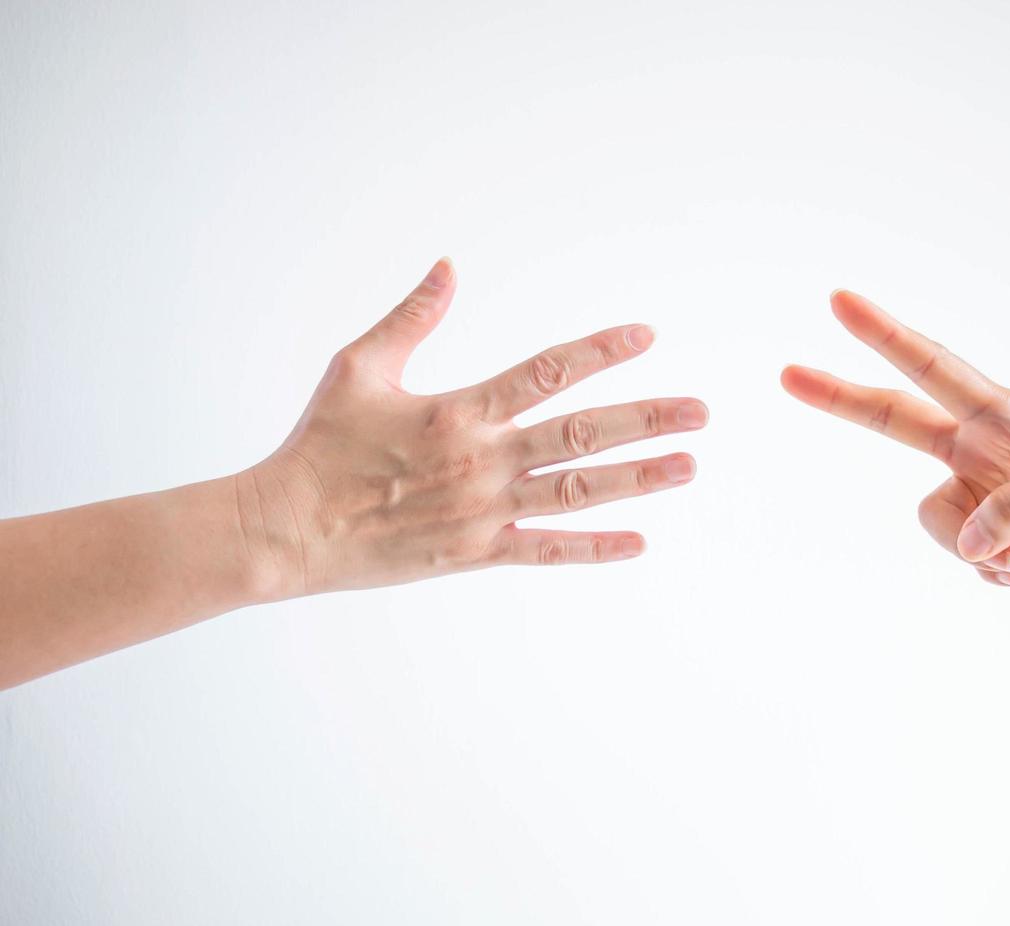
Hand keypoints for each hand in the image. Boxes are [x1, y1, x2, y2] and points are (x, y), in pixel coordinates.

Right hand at [239, 259, 706, 599]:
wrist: (287, 527)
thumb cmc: (320, 443)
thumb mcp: (359, 367)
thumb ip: (411, 317)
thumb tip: (448, 266)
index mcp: (459, 409)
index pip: (546, 371)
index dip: (600, 350)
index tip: (647, 335)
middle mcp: (483, 458)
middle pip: (581, 433)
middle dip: (646, 419)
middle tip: (702, 412)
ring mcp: (485, 510)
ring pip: (577, 491)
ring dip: (638, 478)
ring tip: (689, 465)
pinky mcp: (476, 554)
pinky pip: (546, 552)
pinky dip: (593, 548)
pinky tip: (639, 541)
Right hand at [781, 290, 1009, 585]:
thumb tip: (967, 542)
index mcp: (1003, 413)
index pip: (932, 367)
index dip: (884, 335)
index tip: (839, 300)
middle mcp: (983, 443)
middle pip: (896, 418)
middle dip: (842, 398)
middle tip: (787, 373)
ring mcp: (987, 486)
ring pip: (933, 516)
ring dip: (962, 548)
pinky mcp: (1001, 526)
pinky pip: (963, 550)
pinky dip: (985, 568)